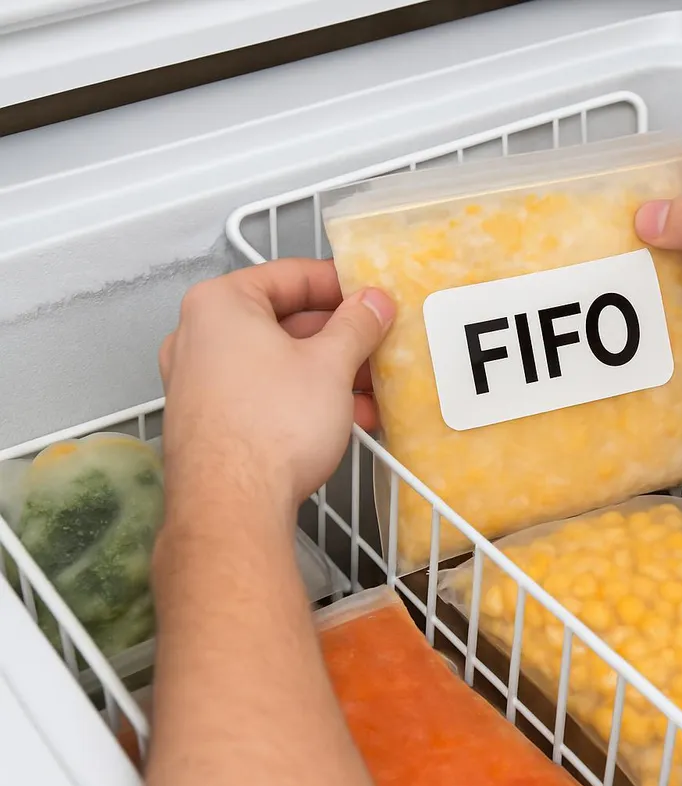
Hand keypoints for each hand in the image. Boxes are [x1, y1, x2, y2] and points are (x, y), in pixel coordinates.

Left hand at [158, 258, 394, 514]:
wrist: (233, 506)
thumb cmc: (269, 429)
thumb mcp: (332, 364)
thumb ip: (357, 324)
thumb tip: (371, 304)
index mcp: (220, 305)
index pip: (291, 275)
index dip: (341, 285)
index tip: (370, 299)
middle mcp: (198, 336)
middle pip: (283, 320)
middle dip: (338, 338)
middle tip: (375, 345)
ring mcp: (197, 380)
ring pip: (276, 360)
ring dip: (326, 372)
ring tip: (368, 390)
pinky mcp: (207, 419)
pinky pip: (263, 392)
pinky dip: (302, 397)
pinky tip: (342, 418)